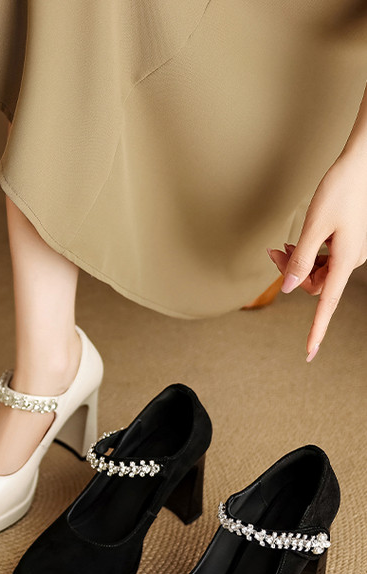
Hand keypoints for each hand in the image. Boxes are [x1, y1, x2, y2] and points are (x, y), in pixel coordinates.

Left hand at [266, 149, 366, 360]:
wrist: (361, 163)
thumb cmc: (341, 190)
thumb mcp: (315, 225)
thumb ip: (302, 259)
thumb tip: (291, 288)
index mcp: (346, 260)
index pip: (327, 305)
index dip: (316, 330)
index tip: (309, 352)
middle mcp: (351, 260)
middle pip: (314, 284)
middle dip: (292, 273)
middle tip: (274, 252)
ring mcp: (351, 251)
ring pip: (317, 270)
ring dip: (297, 262)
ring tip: (282, 246)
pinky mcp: (349, 241)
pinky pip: (324, 258)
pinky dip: (308, 253)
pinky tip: (297, 242)